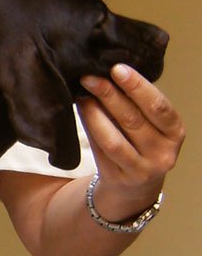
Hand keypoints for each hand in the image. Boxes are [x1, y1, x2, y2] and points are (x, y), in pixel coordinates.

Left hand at [78, 64, 184, 220]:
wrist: (134, 187)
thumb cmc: (142, 145)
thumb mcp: (151, 126)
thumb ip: (138, 105)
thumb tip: (109, 74)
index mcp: (175, 132)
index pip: (158, 106)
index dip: (137, 86)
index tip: (117, 68)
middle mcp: (162, 153)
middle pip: (132, 120)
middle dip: (109, 95)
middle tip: (90, 77)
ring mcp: (140, 169)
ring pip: (113, 139)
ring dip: (94, 114)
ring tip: (81, 95)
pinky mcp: (118, 179)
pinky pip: (100, 152)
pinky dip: (89, 131)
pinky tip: (81, 114)